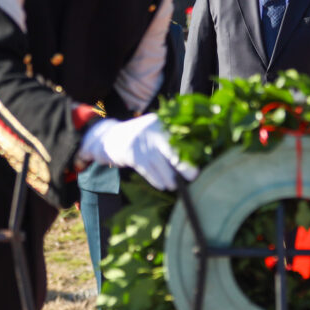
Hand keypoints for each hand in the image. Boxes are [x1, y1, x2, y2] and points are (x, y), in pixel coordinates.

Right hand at [78, 114, 197, 190]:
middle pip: (171, 149)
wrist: (110, 136)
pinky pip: (146, 169)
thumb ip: (170, 138)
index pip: (179, 136)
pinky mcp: (131, 154)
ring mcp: (141, 143)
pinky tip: (162, 186)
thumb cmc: (140, 137)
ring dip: (169, 177)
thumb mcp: (154, 129)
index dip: (190, 149)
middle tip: (193, 176)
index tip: (199, 160)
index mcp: (162, 123)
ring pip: (159, 163)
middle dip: (183, 164)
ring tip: (175, 185)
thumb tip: (191, 156)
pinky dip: (155, 179)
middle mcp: (152, 131)